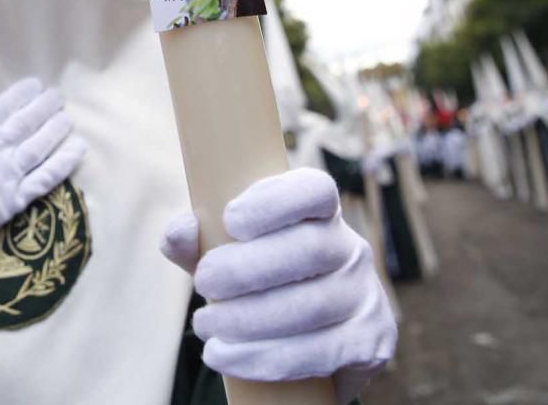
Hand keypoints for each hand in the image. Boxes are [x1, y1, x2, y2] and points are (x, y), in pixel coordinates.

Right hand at [0, 78, 85, 293]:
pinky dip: (64, 163)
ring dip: (56, 130)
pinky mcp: (12, 202)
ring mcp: (3, 177)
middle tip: (58, 97)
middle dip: (43, 107)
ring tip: (67, 118)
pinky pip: (45, 180)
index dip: (20, 95)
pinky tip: (78, 149)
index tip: (35, 84)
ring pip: (39, 147)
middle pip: (24, 123)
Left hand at [160, 169, 396, 404]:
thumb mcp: (225, 256)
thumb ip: (198, 242)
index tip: (230, 220)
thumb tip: (178, 231)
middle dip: (247, 267)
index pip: (314, 190)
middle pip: (309, 248)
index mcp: (319, 213)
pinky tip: (226, 355)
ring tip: (206, 324)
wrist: (309, 343)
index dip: (274, 201)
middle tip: (203, 282)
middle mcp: (351, 248)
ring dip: (249, 319)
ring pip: (312, 305)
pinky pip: (318, 352)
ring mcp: (366, 296)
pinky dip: (264, 357)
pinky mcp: (369, 343)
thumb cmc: (258, 285)